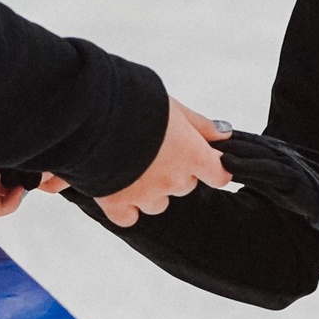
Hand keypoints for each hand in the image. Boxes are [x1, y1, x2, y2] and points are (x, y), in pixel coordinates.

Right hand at [95, 99, 228, 227]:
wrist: (93, 112)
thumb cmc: (136, 101)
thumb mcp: (174, 106)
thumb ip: (200, 124)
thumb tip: (224, 134)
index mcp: (191, 154)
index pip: (219, 175)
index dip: (213, 167)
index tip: (206, 161)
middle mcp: (173, 179)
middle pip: (185, 185)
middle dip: (176, 171)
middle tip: (156, 149)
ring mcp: (145, 194)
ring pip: (159, 204)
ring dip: (152, 190)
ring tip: (134, 166)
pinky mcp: (117, 204)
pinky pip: (128, 217)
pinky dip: (126, 207)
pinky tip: (119, 189)